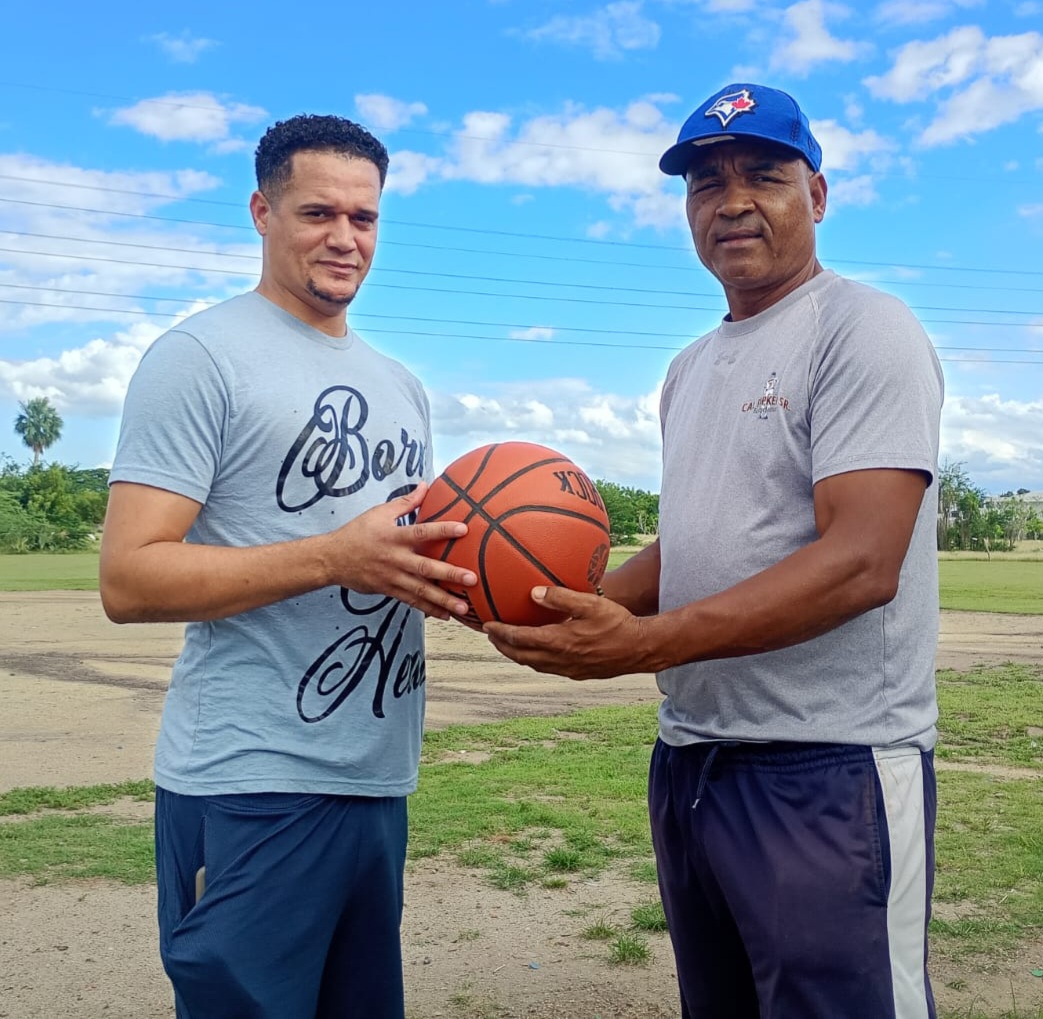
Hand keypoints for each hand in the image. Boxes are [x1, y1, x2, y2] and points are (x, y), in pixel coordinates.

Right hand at [330, 484, 476, 620]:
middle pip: (426, 567)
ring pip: (421, 590)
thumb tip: (425, 485)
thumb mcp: (379, 513)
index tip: (464, 530)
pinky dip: (428, 609)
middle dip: (450, 574)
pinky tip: (446, 615)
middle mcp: (395, 558)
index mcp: (394, 536)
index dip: (443, 530)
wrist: (332, 559)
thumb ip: (406, 502)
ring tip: (464, 608)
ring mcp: (393, 577)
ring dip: (443, 600)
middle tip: (471, 579)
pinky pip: (411, 601)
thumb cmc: (357, 532)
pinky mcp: (389, 590)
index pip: (422, 532)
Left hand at [484, 585, 656, 679]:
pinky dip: (534, 659)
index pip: (520, 639)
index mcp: (559, 642)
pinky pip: (547, 668)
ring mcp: (568, 669)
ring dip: (517, 654)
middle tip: (490, 635)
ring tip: (508, 644)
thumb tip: (534, 592)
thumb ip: (561, 597)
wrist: (640, 649)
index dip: (500, 633)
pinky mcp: (577, 673)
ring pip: (533, 664)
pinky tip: (537, 651)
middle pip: (521, 656)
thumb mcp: (590, 604)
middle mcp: (560, 660)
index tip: (486, 625)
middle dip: (502, 646)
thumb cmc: (617, 622)